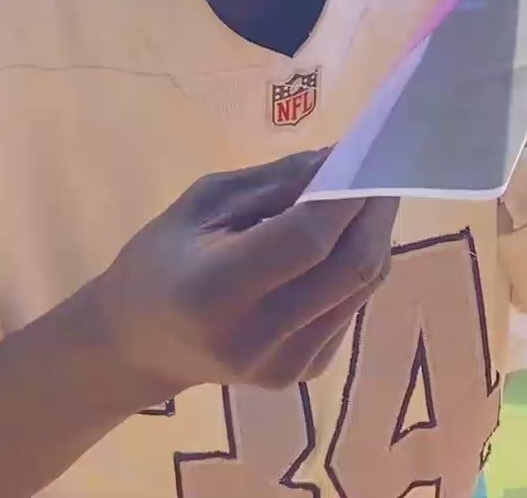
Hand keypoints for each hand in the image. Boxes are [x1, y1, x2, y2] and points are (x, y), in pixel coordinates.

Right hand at [90, 149, 397, 394]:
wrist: (141, 343)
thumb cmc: (162, 259)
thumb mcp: (204, 202)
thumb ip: (275, 182)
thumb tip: (343, 158)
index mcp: (214, 292)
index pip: (307, 240)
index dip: (347, 195)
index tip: (371, 154)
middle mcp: (255, 339)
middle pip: (349, 268)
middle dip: (375, 213)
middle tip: (385, 171)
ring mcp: (286, 365)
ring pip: (362, 287)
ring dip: (374, 236)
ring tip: (366, 198)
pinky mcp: (306, 373)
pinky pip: (352, 306)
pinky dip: (356, 267)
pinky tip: (340, 243)